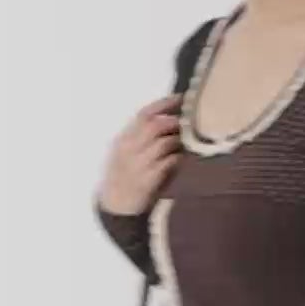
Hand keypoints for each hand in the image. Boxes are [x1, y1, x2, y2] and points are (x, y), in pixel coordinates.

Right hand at [97, 93, 184, 217]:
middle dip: (174, 122)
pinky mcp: (147, 180)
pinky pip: (169, 162)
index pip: (143, 115)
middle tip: (188, 123)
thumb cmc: (125, 176)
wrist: (116, 207)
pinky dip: (179, 157)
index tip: (182, 98)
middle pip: (155, 126)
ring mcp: (137, 165)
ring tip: (188, 142)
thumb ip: (141, 136)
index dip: (164, 104)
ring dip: (179, 140)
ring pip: (164, 142)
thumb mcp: (126, 153)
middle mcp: (128, 150)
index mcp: (122, 140)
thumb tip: (170, 118)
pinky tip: (183, 159)